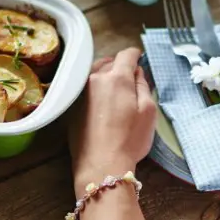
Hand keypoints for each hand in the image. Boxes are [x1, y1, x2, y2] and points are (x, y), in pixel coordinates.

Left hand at [70, 48, 154, 194]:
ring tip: (115, 87)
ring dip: (106, 75)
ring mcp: (80, 92)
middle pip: (109, 61)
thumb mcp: (148, 111)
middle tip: (130, 76)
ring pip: (94, 73)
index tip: (139, 58)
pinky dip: (95, 89)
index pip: (126, 55)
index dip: (135, 55)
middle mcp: (95, 79)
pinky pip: (85, 88)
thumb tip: (137, 72)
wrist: (100, 164)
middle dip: (120, 65)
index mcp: (116, 78)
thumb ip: (143, 86)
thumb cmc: (129, 139)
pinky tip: (102, 102)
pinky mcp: (72, 105)